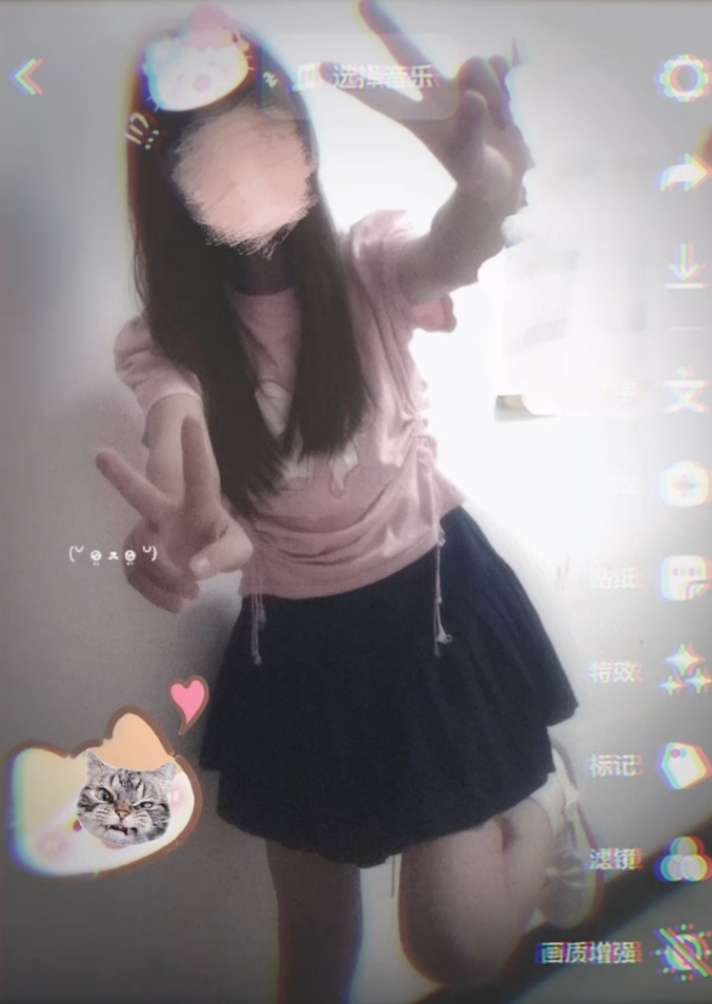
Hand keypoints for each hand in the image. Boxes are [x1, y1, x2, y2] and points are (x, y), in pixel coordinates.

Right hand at [96, 417, 253, 612]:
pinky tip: (176, 602)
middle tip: (100, 455)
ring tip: (191, 592)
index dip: (195, 449)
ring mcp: (149, 533)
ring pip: (141, 550)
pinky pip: (134, 573)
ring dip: (165, 576)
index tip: (191, 420)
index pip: (200, 476)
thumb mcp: (239, 549)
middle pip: (141, 494)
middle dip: (121, 476)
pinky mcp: (137, 556)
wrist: (201, 558)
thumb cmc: (221, 542)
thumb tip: (194, 569)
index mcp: (199, 505)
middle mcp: (167, 512)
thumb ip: (226, 556)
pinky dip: (155, 593)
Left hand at [320, 0, 534, 216]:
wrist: (503, 179)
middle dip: (386, 29)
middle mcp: (436, 98)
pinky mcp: (487, 80)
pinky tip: (506, 114)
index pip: (382, 99)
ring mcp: (461, 86)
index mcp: (421, 122)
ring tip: (498, 127)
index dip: (355, 84)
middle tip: (362, 2)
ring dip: (495, 96)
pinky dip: (506, 91)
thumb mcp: (473, 164)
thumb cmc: (479, 177)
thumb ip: (470, 131)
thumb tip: (472, 95)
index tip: (323, 68)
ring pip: (476, 65)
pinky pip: (496, 66)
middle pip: (409, 55)